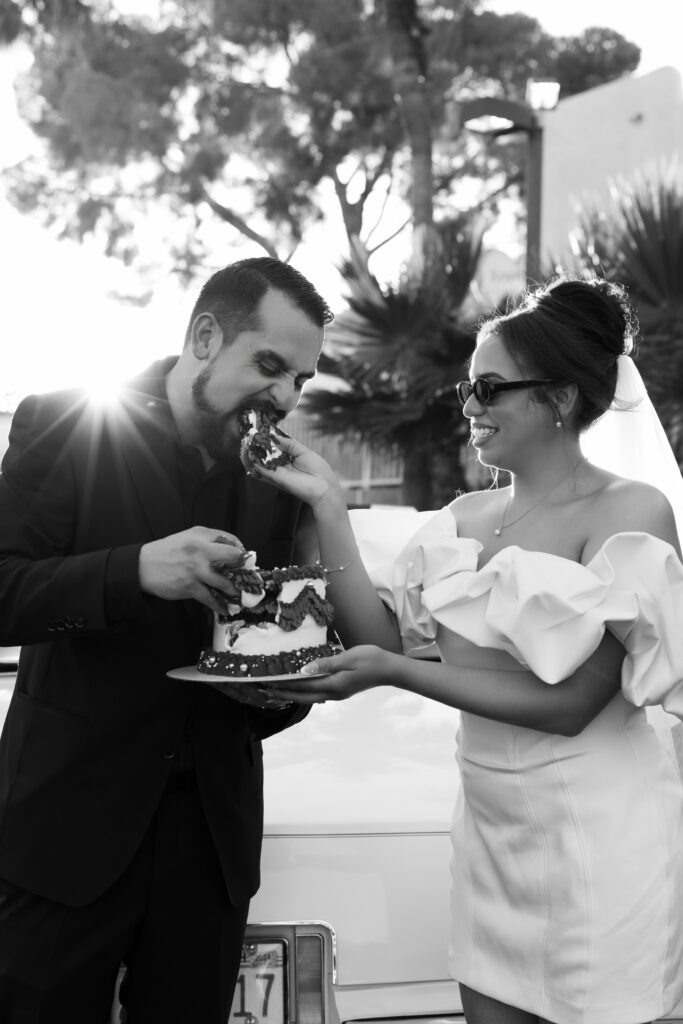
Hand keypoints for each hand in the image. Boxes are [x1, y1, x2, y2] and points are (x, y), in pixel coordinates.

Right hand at [139, 526, 245, 612]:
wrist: (143, 566)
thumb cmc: (166, 552)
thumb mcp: (188, 537)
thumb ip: (208, 540)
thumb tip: (230, 550)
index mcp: (201, 535)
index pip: (231, 541)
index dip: (241, 552)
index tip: (244, 562)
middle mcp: (200, 550)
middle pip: (232, 557)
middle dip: (243, 569)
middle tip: (246, 578)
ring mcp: (196, 569)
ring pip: (224, 581)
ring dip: (234, 591)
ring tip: (239, 596)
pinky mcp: (189, 586)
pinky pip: (210, 598)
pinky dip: (219, 605)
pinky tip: (224, 608)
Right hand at [242, 432, 344, 510]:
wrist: (322, 488)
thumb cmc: (318, 470)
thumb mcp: (303, 451)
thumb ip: (289, 443)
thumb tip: (274, 436)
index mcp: (289, 458)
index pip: (275, 447)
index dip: (268, 439)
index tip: (260, 430)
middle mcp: (281, 465)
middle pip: (266, 454)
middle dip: (258, 444)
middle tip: (251, 434)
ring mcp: (277, 472)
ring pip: (260, 462)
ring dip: (252, 452)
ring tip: (246, 441)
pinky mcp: (275, 477)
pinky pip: (261, 469)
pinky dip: (254, 461)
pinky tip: (249, 451)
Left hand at [258, 645, 398, 703]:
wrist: (390, 669)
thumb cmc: (371, 659)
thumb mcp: (348, 657)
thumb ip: (326, 663)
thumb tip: (304, 670)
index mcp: (333, 685)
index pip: (302, 686)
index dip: (283, 685)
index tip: (267, 683)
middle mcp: (333, 693)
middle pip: (301, 696)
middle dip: (281, 694)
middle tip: (262, 691)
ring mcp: (337, 694)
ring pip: (308, 697)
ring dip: (290, 695)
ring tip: (275, 693)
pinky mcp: (340, 691)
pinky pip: (316, 694)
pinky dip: (302, 693)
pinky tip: (298, 691)